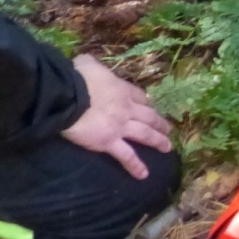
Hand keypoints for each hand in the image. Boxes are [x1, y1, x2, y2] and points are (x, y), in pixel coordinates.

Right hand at [62, 55, 172, 179]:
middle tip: (169, 129)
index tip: (151, 105)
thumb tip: (85, 64)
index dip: (145, 101)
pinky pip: (126, 156)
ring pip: (145, 135)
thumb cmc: (76, 77)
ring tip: (168, 148)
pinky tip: (144, 175)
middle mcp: (126, 108)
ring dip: (158, 141)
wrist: (70, 95)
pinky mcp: (110, 142)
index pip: (138, 96)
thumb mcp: (86, 63)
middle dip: (159, 122)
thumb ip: (91, 65)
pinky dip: (135, 166)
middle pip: (148, 116)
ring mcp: (121, 126)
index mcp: (121, 89)